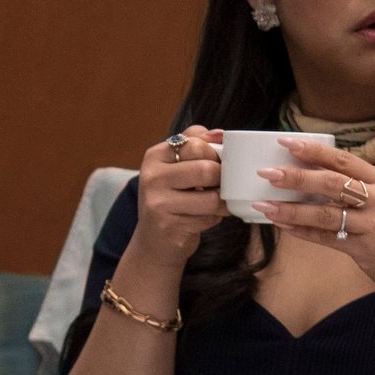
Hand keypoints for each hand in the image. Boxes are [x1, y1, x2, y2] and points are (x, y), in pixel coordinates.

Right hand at [125, 126, 230, 266]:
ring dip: (221, 203)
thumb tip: (220, 134)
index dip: (214, 155)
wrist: (154, 240)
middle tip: (219, 185)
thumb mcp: (175, 166)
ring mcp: (158, 204)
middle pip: (207, 170)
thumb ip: (196, 142)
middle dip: (221, 179)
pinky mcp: (169, 227)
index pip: (196, 145)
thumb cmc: (171, 197)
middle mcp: (152, 178)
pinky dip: (214, 219)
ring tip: (216, 203)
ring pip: (212, 198)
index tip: (214, 164)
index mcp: (155, 156)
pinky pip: (208, 219)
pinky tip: (204, 218)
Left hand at [254, 138, 374, 298]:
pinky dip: (303, 232)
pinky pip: (327, 239)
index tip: (286, 142)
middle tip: (267, 173)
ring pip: (325, 214)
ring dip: (292, 209)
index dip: (314, 151)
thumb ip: (363, 188)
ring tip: (265, 205)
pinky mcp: (364, 250)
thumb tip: (318, 176)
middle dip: (296, 177)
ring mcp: (372, 226)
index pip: (344, 161)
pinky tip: (284, 226)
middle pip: (331, 184)